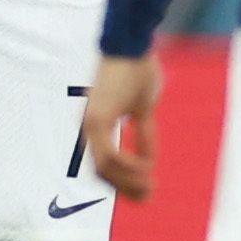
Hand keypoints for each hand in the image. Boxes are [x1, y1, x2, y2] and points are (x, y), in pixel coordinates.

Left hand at [81, 52, 162, 202]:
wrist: (131, 44)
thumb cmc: (137, 69)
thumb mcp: (144, 109)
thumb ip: (144, 134)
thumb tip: (150, 159)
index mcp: (98, 125)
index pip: (105, 164)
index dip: (124, 182)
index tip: (145, 191)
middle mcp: (89, 127)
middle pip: (102, 172)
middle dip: (126, 188)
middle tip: (148, 196)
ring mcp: (91, 124)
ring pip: (105, 168)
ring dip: (128, 181)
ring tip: (150, 185)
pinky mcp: (99, 119)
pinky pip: (111, 155)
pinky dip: (129, 166)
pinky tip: (147, 169)